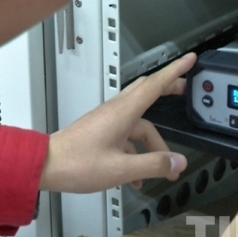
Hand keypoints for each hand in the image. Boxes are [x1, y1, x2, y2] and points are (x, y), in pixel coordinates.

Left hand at [39, 53, 196, 192]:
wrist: (47, 166)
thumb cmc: (77, 163)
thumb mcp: (121, 168)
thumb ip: (153, 165)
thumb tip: (177, 162)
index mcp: (123, 113)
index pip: (155, 85)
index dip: (175, 70)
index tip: (190, 59)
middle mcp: (116, 112)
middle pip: (148, 94)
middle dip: (168, 92)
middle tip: (185, 91)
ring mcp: (107, 121)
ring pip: (139, 125)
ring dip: (153, 144)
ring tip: (163, 168)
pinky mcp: (101, 132)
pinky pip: (126, 138)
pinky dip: (136, 154)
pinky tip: (137, 177)